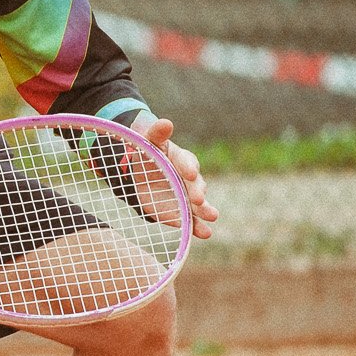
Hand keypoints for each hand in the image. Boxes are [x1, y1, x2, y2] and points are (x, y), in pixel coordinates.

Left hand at [142, 118, 216, 239]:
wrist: (144, 172)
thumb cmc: (149, 153)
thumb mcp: (149, 141)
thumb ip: (156, 133)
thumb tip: (166, 123)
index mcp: (182, 159)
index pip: (187, 162)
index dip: (188, 168)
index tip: (190, 173)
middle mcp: (190, 179)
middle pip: (196, 186)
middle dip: (197, 192)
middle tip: (198, 199)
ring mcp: (187, 196)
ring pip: (199, 205)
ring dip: (205, 211)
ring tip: (212, 217)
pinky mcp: (182, 212)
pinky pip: (191, 221)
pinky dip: (198, 227)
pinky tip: (204, 233)